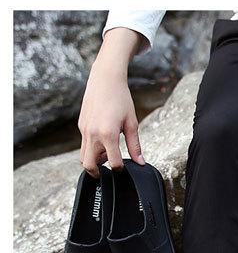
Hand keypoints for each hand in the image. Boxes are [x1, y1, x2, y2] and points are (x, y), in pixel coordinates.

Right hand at [78, 28, 143, 176]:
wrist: (105, 79)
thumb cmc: (121, 98)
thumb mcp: (132, 123)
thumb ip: (135, 145)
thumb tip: (140, 162)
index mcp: (108, 134)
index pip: (113, 163)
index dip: (120, 169)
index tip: (125, 168)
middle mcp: (92, 134)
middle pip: (89, 165)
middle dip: (98, 173)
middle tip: (108, 173)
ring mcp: (84, 130)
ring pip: (83, 156)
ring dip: (94, 161)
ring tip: (107, 157)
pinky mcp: (81, 126)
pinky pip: (83, 144)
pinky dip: (92, 150)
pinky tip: (103, 144)